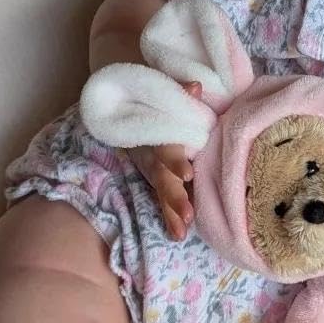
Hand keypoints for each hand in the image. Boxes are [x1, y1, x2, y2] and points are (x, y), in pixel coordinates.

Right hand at [127, 81, 201, 240]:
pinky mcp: (156, 179)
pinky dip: (169, 217)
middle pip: (162, 177)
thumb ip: (179, 92)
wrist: (127, 105)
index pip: (166, 147)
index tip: (186, 174)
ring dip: (171, 211)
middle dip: (174, 197)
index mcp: (158, 134)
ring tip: (182, 231)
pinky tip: (178, 235)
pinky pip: (162, 200)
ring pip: (161, 192)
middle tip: (188, 215)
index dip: (174, 161)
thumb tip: (196, 87)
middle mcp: (152, 154)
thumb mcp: (164, 94)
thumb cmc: (157, 101)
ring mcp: (152, 168)